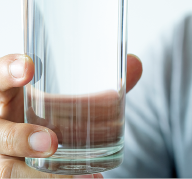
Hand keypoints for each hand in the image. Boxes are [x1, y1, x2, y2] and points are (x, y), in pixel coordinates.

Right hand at [0, 54, 142, 177]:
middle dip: (20, 138)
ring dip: (40, 177)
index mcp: (9, 96)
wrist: (32, 147)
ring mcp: (2, 154)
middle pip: (0, 133)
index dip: (8, 70)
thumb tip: (136, 64)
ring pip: (7, 169)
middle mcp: (0, 124)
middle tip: (52, 142)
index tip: (29, 67)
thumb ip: (96, 86)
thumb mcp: (63, 100)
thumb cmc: (47, 116)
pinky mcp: (12, 171)